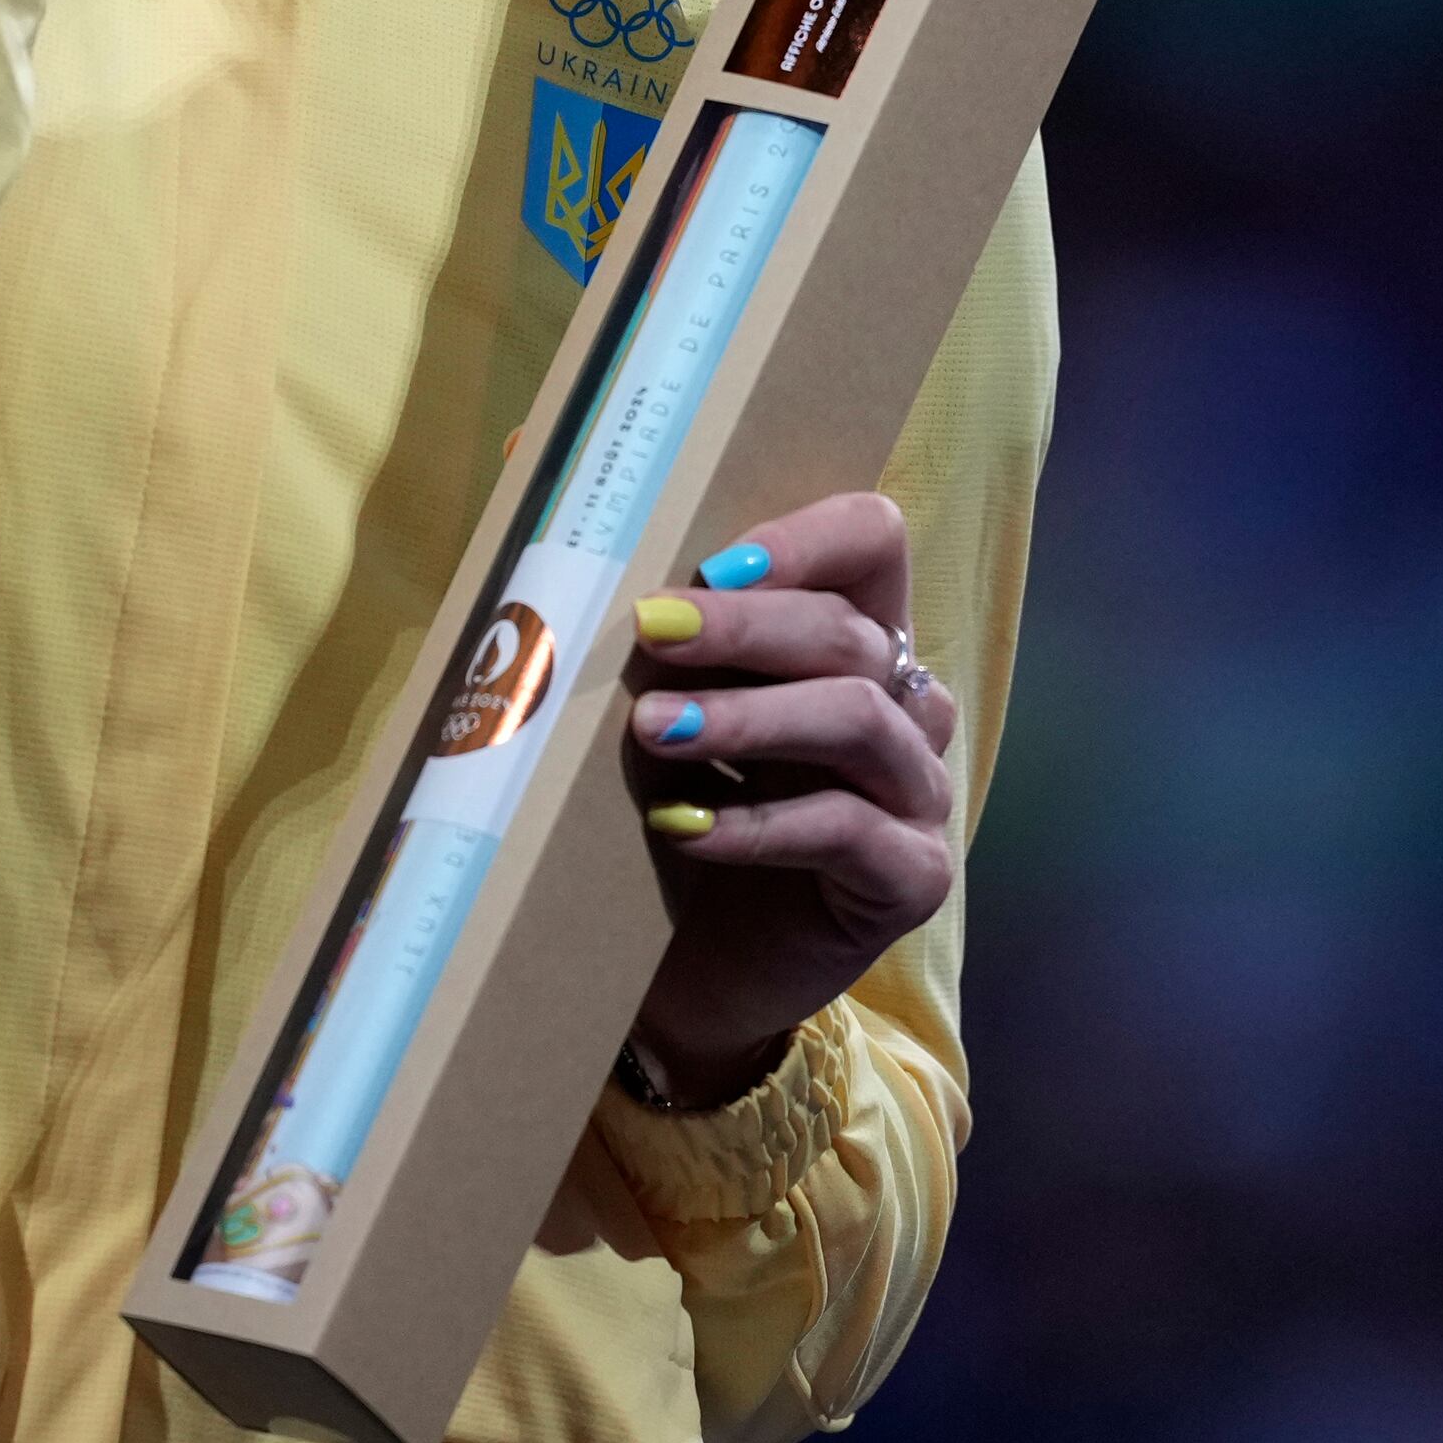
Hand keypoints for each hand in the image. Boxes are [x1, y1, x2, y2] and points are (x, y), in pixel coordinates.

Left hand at [618, 490, 956, 1108]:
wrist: (681, 980)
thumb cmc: (660, 818)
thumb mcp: (637, 704)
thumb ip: (608, 599)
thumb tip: (523, 462)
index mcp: (850, 638)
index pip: (873, 540)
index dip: (804, 535)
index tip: (707, 557)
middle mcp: (903, 704)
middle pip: (851, 632)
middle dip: (747, 624)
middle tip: (652, 626)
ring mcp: (919, 794)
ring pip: (860, 721)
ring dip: (749, 717)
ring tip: (654, 728)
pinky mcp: (911, 880)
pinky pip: (849, 831)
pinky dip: (760, 824)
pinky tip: (684, 826)